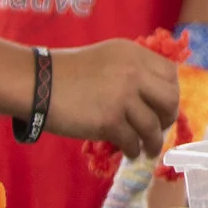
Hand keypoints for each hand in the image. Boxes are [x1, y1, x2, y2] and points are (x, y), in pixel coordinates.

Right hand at [46, 39, 180, 157]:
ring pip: (152, 125)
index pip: (171, 75)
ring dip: (154, 141)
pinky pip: (132, 140)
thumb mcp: (108, 57)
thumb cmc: (67, 72)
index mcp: (135, 55)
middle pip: (170, 99)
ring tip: (150, 149)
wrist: (36, 83)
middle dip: (168, 117)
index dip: (170, 93)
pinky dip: (135, 149)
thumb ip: (133, 69)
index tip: (163, 106)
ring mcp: (122, 97)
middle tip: (160, 127)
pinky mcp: (109, 121)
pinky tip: (131, 152)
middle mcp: (134, 73)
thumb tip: (153, 95)